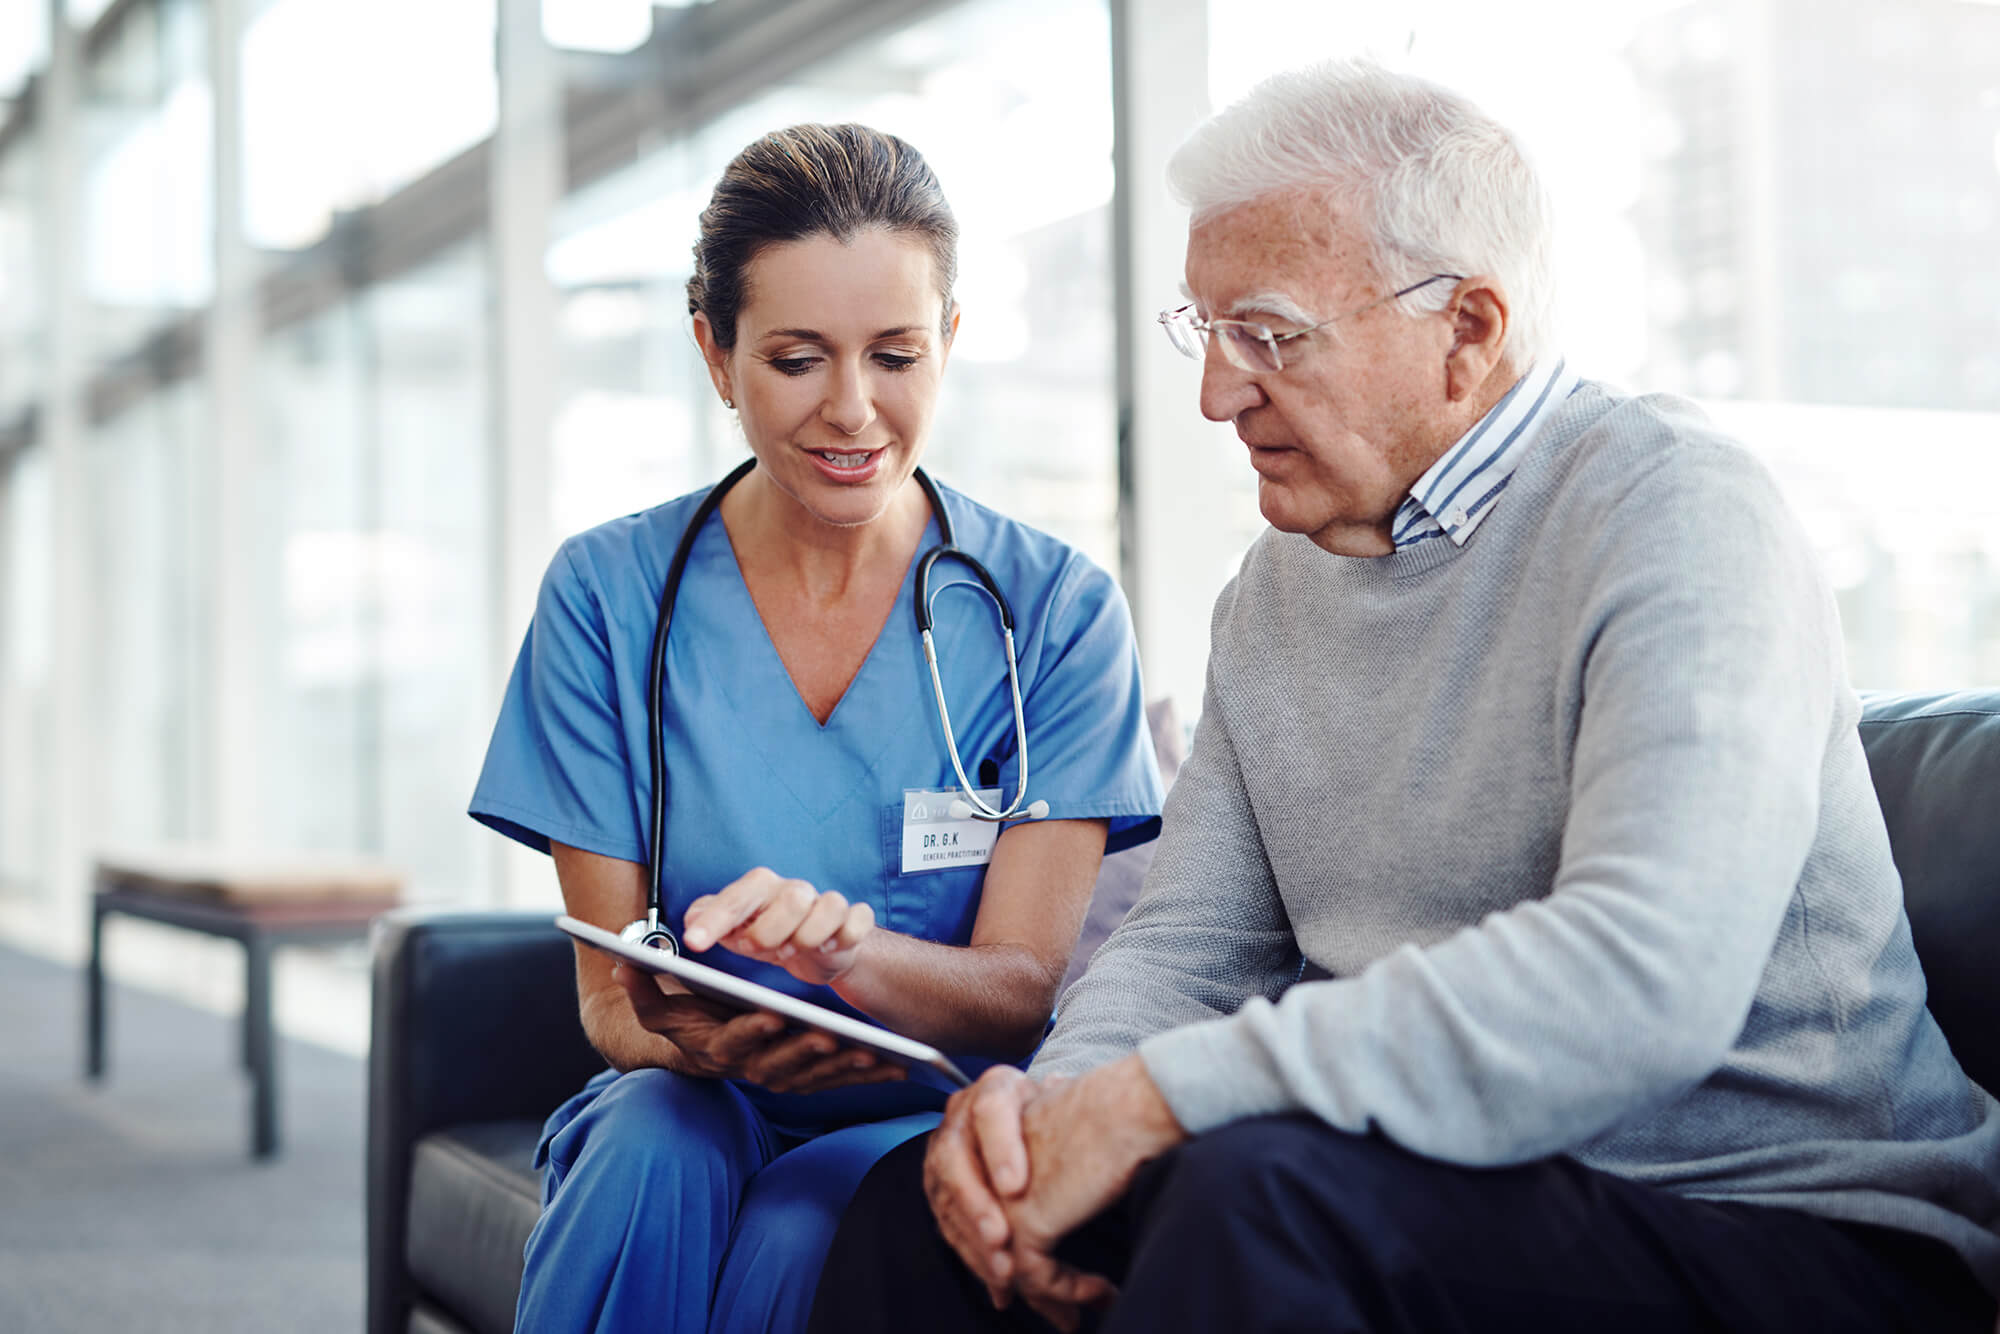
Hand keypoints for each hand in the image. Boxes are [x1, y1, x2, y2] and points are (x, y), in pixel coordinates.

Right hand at [614, 963, 903, 1094]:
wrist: (698, 1053)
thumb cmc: (687, 1020)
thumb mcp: (661, 1005)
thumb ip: (643, 986)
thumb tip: (623, 964)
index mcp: (718, 1048)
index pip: (734, 1042)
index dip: (751, 1031)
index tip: (771, 1014)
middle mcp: (750, 1068)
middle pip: (779, 1066)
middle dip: (806, 1053)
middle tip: (831, 1035)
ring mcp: (779, 1077)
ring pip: (814, 1078)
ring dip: (842, 1070)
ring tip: (872, 1053)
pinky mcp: (805, 1080)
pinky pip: (836, 1083)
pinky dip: (864, 1078)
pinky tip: (895, 1067)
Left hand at [683, 867, 874, 985]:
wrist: (817, 951)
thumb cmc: (771, 935)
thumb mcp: (735, 931)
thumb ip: (709, 920)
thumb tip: (692, 917)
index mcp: (762, 888)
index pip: (738, 896)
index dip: (716, 919)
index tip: (694, 942)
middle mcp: (796, 890)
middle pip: (792, 898)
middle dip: (770, 931)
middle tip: (756, 950)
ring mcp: (828, 903)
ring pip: (830, 907)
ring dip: (809, 937)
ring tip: (793, 951)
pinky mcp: (854, 920)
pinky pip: (858, 920)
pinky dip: (845, 936)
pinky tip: (829, 949)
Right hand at [924, 1066, 1042, 1307]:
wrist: (1028, 1120)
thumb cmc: (1053, 1111)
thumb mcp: (1064, 1099)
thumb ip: (1067, 1100)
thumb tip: (1064, 1089)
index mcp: (996, 1088)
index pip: (991, 1110)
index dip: (1000, 1147)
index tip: (1016, 1186)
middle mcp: (961, 1118)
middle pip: (955, 1160)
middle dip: (976, 1205)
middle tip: (1002, 1239)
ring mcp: (944, 1154)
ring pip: (947, 1200)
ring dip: (974, 1241)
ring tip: (1006, 1273)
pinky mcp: (941, 1190)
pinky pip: (950, 1226)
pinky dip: (974, 1257)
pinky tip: (1000, 1283)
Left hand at [999, 1058, 1180, 1328]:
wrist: (1127, 1107)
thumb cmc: (1109, 1107)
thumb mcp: (1062, 1127)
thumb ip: (1047, 1144)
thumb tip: (1048, 1154)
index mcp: (981, 1139)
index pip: (975, 1208)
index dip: (997, 1250)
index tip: (1025, 1281)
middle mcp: (981, 1169)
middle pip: (984, 1244)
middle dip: (1016, 1285)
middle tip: (1057, 1314)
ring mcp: (997, 1197)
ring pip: (1007, 1266)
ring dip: (1048, 1299)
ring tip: (1078, 1315)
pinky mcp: (1024, 1219)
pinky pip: (1037, 1275)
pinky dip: (1071, 1291)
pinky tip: (1102, 1291)